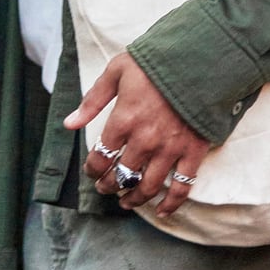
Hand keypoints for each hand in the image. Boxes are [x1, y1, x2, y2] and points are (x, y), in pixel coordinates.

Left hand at [66, 54, 209, 216]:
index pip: (100, 157)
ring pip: (147, 186)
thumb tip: (69, 123)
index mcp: (123, 121)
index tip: (92, 170)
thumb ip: (93, 100)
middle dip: (109, 186)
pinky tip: (162, 211)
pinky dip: (171, 203)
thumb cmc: (156, 62)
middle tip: (105, 188)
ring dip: (133, 199)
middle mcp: (144, 140)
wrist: (200, 58)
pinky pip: (182, 186)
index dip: (92, 168)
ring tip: (126, 202)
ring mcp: (170, 149)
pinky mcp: (193, 152)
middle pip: (121, 176)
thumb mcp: (117, 72)